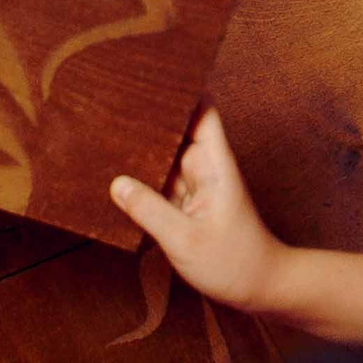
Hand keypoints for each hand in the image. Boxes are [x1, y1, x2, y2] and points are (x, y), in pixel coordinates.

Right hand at [110, 108, 283, 311]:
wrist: (260, 290)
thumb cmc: (233, 264)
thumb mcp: (186, 241)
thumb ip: (149, 211)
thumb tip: (116, 183)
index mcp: (214, 164)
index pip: (202, 111)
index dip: (183, 89)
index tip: (154, 72)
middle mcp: (204, 168)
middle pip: (175, 130)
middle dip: (149, 118)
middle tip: (110, 101)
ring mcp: (194, 186)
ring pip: (163, 157)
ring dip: (140, 149)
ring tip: (103, 132)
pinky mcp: (185, 205)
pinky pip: (159, 183)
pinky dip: (140, 178)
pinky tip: (115, 173)